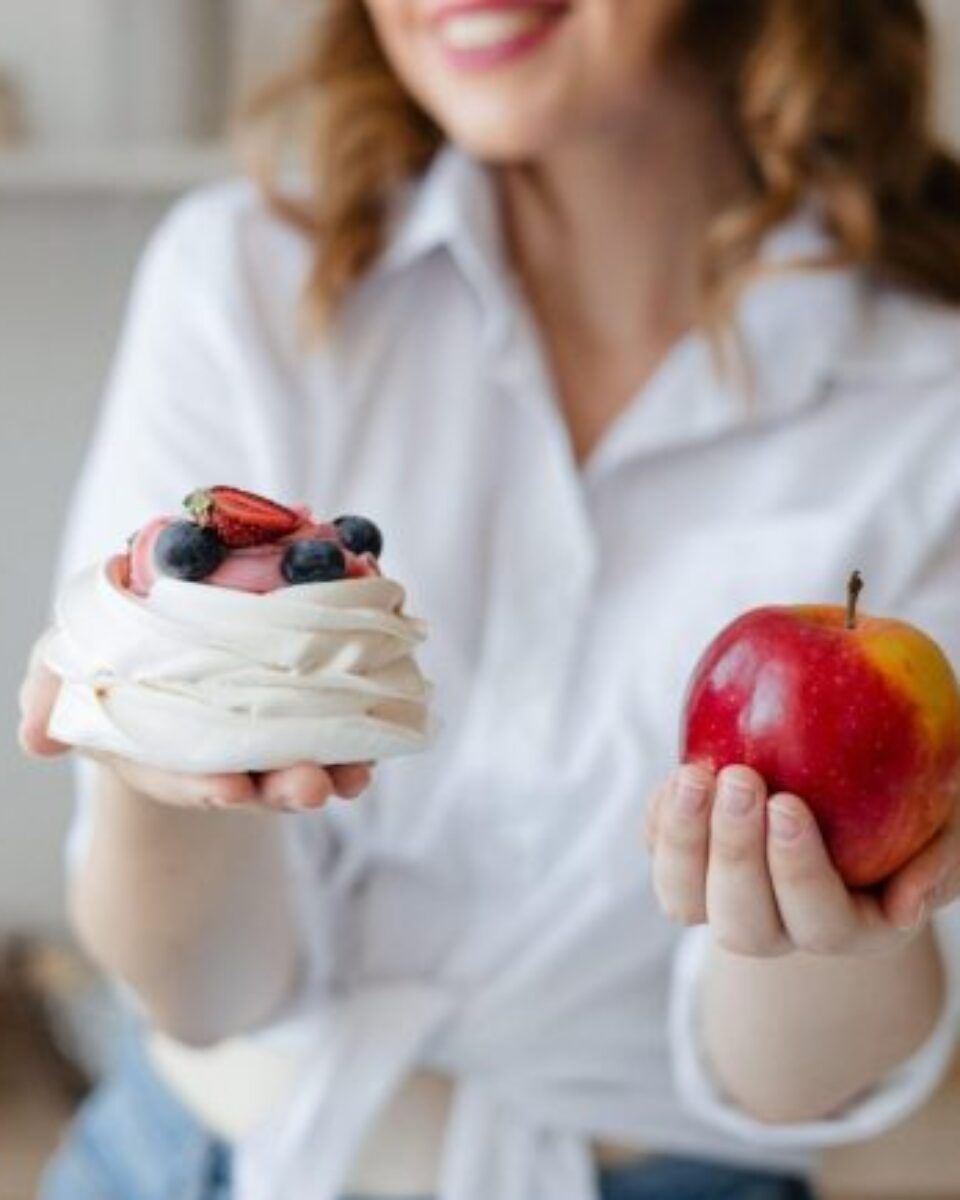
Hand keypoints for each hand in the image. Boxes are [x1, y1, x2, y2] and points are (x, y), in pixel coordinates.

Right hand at [18, 637, 371, 812]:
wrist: (177, 657)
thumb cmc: (121, 662)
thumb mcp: (72, 666)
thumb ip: (52, 690)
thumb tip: (34, 737)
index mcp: (163, 748)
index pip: (183, 775)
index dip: (204, 784)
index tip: (231, 789)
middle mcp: (222, 752)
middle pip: (258, 778)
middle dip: (285, 787)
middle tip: (311, 787)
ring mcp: (271, 738)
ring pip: (307, 761)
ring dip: (336, 770)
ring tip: (357, 775)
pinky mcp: (314, 710)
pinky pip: (344, 724)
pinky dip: (366, 729)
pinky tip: (389, 723)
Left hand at [645, 763, 959, 957]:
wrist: (842, 790)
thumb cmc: (909, 810)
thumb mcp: (947, 826)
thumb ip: (944, 858)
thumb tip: (908, 901)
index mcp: (847, 926)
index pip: (819, 919)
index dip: (798, 871)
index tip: (788, 804)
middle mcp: (778, 926)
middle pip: (744, 923)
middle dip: (736, 851)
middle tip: (741, 779)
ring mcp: (724, 899)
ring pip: (685, 901)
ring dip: (684, 841)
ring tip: (694, 776)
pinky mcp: (687, 863)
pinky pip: (657, 854)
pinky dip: (660, 820)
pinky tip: (681, 775)